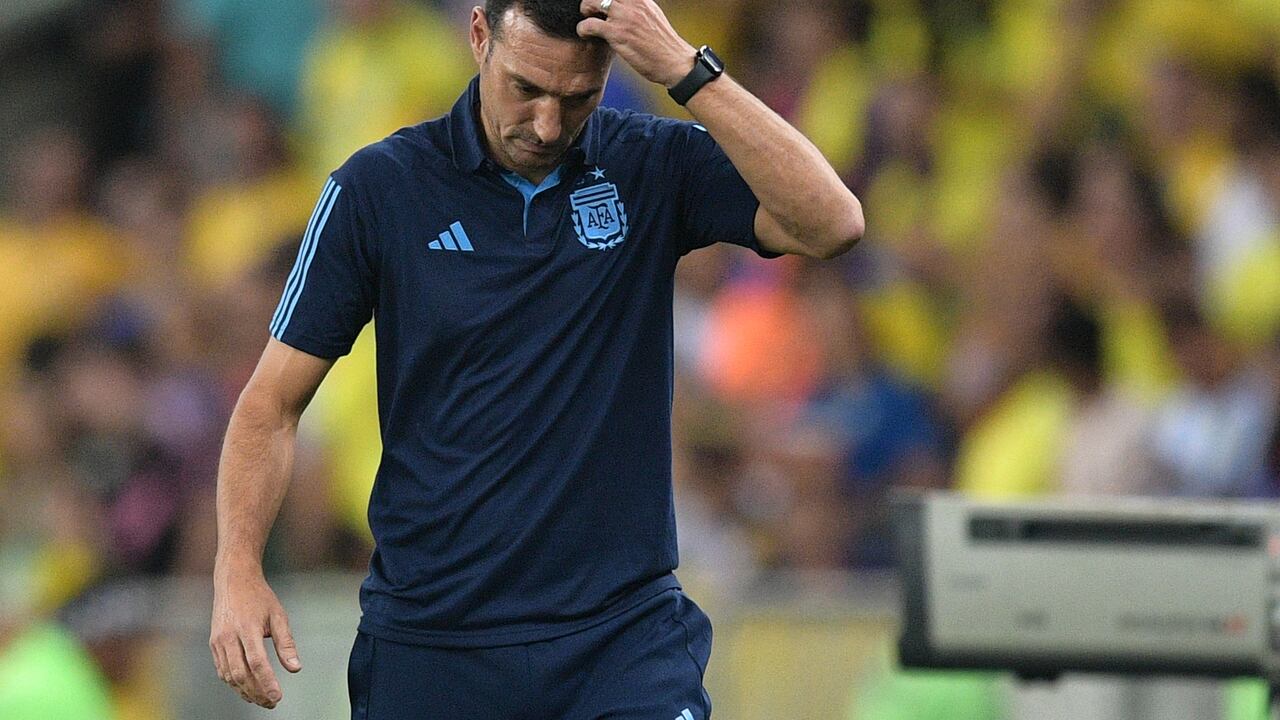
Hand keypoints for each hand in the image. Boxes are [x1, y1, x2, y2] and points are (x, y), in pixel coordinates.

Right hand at [210, 558, 301, 708]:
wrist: (233, 581)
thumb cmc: (259, 597)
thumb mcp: (278, 616)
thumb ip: (286, 643)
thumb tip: (295, 668)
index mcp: (247, 628)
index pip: (257, 663)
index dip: (267, 683)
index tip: (277, 697)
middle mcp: (228, 637)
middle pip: (241, 674)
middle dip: (257, 692)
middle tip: (272, 702)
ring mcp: (218, 641)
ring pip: (230, 675)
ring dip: (245, 691)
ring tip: (262, 699)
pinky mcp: (213, 644)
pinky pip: (222, 670)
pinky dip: (234, 682)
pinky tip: (247, 688)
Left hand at [577, 0, 696, 87]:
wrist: (675, 63)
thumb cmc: (664, 45)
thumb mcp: (653, 16)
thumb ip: (638, 8)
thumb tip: (623, 7)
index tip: (600, 6)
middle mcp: (633, 3)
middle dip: (592, 0)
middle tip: (591, 12)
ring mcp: (624, 17)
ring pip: (591, 1)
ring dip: (585, 10)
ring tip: (588, 22)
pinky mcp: (618, 34)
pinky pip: (589, 24)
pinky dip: (583, 29)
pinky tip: (585, 34)